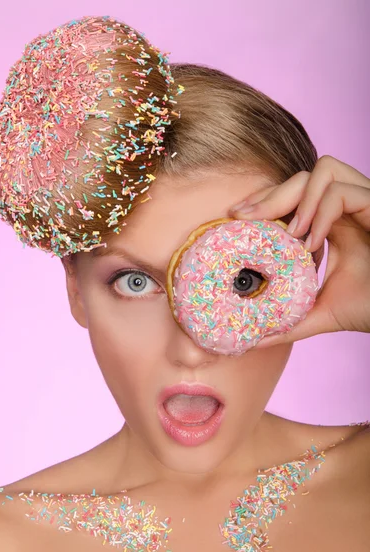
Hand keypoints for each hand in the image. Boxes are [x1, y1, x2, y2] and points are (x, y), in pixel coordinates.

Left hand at [228, 155, 369, 347]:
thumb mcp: (320, 312)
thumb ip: (288, 321)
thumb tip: (254, 339)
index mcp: (331, 225)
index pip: (294, 195)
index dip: (264, 200)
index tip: (236, 217)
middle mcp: (346, 209)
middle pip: (303, 176)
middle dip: (270, 194)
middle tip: (245, 218)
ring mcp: (363, 204)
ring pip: (324, 169)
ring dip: (298, 198)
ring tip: (289, 233)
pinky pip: (342, 192)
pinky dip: (321, 213)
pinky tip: (312, 242)